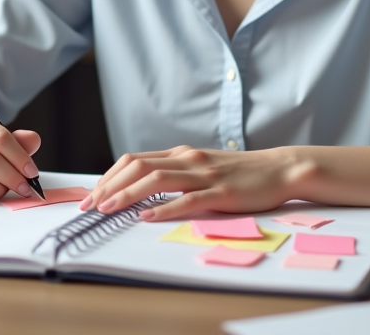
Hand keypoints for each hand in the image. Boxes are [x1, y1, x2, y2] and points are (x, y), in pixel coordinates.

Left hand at [80, 145, 307, 221]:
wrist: (280, 169)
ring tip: (107, 209)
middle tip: (89, 205)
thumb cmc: (241, 173)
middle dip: (108, 185)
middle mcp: (188, 159)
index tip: (91, 195)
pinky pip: (187, 199)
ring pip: (156, 179)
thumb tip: (142, 187)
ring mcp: (204, 174)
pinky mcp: (221, 192)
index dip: (108, 177)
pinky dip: (164, 208)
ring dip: (127, 194)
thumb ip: (176, 173)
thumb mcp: (202, 167)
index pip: (134, 160)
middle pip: (137, 166)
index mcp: (181, 154)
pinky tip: (147, 216)